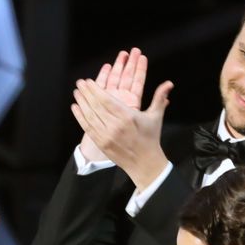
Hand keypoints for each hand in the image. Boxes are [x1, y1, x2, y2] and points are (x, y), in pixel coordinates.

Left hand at [72, 77, 173, 192]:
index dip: (95, 90)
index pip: (107, 100)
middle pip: (96, 106)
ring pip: (90, 116)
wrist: (145, 163)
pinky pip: (88, 128)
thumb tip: (169, 83)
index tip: (89, 81)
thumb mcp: (155, 117)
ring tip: (76, 92)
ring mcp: (106, 135)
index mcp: (127, 117)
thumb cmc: (150, 139)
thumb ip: (159, 98)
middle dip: (86, 93)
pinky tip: (75, 108)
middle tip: (79, 83)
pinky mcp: (101, 143)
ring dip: (81, 103)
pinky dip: (80, 117)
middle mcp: (115, 125)